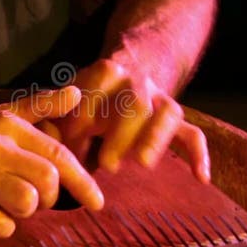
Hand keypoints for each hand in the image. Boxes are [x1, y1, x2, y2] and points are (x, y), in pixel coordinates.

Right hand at [0, 86, 103, 237]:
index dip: (83, 181)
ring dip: (24, 211)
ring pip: (26, 201)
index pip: (58, 154)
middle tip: (33, 199)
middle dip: (49, 197)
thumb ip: (38, 106)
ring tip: (6, 204)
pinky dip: (0, 226)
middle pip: (48, 179)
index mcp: (7, 125)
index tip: (97, 202)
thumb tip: (77, 93)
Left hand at [53, 59, 209, 181]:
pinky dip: (199, 155)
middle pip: (135, 102)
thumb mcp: (67, 99)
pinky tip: (201, 178)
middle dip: (121, 133)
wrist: (129, 68)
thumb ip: (52, 117)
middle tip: (106, 165)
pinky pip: (193, 134)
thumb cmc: (86, 98)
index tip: (74, 137)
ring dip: (156, 138)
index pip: (97, 86)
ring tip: (144, 164)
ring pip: (168, 114)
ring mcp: (159, 100)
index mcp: (105, 72)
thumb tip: (45, 138)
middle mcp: (137, 82)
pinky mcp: (173, 120)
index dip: (86, 112)